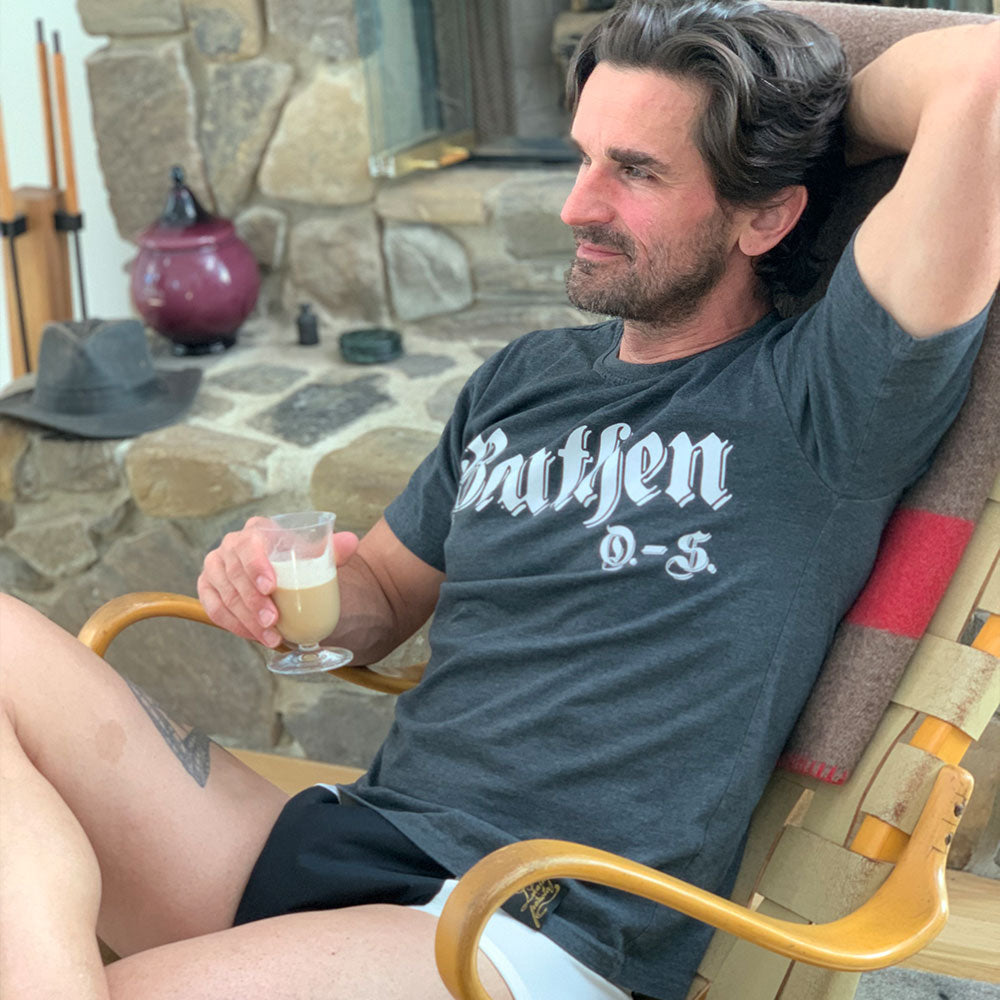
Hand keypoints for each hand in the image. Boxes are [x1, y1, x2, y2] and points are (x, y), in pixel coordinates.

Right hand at [197, 517, 358, 645]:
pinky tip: (254, 636)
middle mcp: (231, 545)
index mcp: (256, 530)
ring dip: (246, 619)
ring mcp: (216, 566)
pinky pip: (214, 609)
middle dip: (253, 601)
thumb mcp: (318, 555)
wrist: (285, 572)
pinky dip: (234, 625)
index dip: (256, 566)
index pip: (249, 545)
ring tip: (271, 636)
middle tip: (273, 620)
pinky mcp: (208, 587)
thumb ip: (336, 549)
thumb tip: (351, 542)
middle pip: (235, 574)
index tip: (271, 587)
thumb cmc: (300, 560)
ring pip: (225, 595)